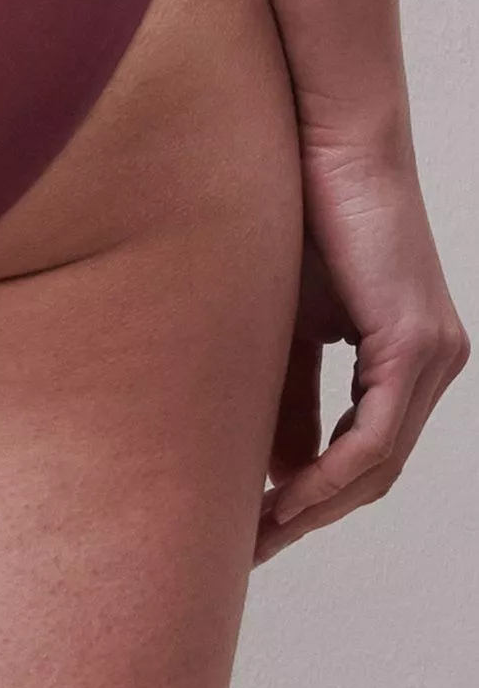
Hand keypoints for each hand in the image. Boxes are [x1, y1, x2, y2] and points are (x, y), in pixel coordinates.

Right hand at [254, 129, 468, 565]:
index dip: (314, 498)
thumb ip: (284, 392)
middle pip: (376, 473)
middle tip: (251, 547)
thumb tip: (269, 470)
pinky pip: (372, 438)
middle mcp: (437, 363)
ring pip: (379, 466)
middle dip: (312, 517)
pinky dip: (327, 476)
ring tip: (258, 535)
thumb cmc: (297, 213)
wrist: (325, 140)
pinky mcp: (416, 344)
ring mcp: (436, 355)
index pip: (366, 451)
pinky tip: (284, 498)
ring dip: (317, 509)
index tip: (257, 525)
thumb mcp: (286, 321)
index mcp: (409, 356)